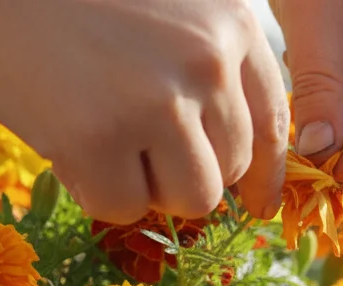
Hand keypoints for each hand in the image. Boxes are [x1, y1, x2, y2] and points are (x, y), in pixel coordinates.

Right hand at [0, 0, 289, 222]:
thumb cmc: (75, 6)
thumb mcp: (171, 13)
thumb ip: (214, 71)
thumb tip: (253, 170)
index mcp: (233, 26)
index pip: (273, 125)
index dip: (264, 176)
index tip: (256, 205)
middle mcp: (207, 62)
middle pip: (232, 170)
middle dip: (186, 172)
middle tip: (132, 138)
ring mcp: (156, 102)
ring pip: (190, 200)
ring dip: (148, 188)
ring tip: (106, 139)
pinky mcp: (99, 139)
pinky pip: (123, 208)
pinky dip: (93, 191)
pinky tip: (69, 142)